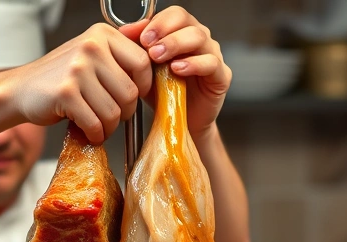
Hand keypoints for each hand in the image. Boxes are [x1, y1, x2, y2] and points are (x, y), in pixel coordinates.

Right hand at [5, 23, 151, 142]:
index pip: (142, 62)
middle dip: (124, 113)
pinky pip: (95, 123)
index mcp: (102, 35)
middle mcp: (91, 47)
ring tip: (98, 125)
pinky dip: (94, 134)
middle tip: (112, 115)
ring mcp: (77, 70)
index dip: (143, 86)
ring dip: (108, 127)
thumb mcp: (92, 54)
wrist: (22, 89)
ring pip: (114, 112)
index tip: (133, 95)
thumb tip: (158, 54)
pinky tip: (88, 132)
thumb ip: (121, 54)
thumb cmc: (61, 76)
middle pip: (130, 92)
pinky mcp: (66, 93)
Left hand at [121, 7, 231, 138]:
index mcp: (182, 32)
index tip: (142, 37)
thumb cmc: (163, 93)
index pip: (175, 14)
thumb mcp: (144, 69)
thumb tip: (124, 30)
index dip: (158, 22)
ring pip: (199, 37)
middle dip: (164, 32)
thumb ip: (136, 47)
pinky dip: (193, 64)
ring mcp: (212, 55)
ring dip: (176, 44)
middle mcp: (199, 39)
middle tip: (148, 46)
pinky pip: (211, 63)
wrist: (178, 122)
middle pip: (186, 21)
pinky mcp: (222, 75)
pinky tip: (177, 70)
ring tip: (158, 58)